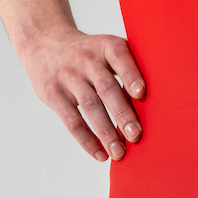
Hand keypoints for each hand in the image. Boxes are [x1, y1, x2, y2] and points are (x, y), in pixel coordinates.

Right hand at [20, 29, 146, 161]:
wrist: (44, 43)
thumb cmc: (88, 53)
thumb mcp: (105, 48)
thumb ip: (127, 67)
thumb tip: (152, 103)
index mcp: (106, 46)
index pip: (120, 58)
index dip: (131, 75)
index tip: (141, 93)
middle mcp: (87, 60)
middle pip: (106, 88)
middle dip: (122, 114)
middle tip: (136, 135)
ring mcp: (68, 77)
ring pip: (90, 107)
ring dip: (106, 133)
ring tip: (119, 153)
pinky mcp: (53, 94)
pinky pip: (72, 121)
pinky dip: (87, 140)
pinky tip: (100, 154)